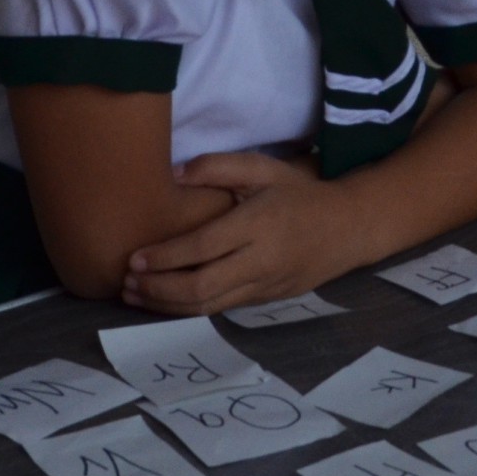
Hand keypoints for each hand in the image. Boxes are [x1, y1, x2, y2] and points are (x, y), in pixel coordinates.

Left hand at [122, 152, 358, 315]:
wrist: (349, 227)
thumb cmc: (301, 193)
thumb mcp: (265, 168)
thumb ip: (219, 167)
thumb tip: (174, 175)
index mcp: (258, 224)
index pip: (202, 248)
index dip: (164, 258)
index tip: (134, 259)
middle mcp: (261, 260)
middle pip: (201, 286)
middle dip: (158, 289)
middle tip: (127, 283)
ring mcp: (265, 285)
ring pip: (209, 306)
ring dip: (167, 306)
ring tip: (136, 297)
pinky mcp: (267, 299)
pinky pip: (222, 308)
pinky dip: (190, 308)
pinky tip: (166, 301)